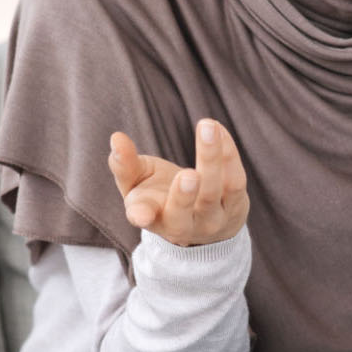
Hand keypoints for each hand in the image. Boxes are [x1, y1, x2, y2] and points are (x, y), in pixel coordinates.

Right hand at [108, 119, 249, 247]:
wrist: (203, 222)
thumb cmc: (160, 197)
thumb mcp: (137, 185)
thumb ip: (124, 164)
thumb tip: (116, 138)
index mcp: (152, 217)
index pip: (143, 217)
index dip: (141, 215)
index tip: (140, 214)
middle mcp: (182, 225)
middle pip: (183, 212)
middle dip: (184, 195)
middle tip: (188, 174)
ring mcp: (211, 219)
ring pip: (213, 193)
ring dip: (212, 159)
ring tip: (207, 126)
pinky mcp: (235, 207)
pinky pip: (235, 182)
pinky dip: (229, 154)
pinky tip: (219, 130)